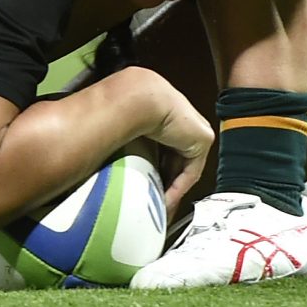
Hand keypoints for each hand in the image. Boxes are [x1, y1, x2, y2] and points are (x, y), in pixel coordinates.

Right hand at [134, 83, 214, 214]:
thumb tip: (104, 160)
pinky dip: (177, 189)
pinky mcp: (203, 139)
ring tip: (156, 207)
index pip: (162, 147)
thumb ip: (126, 143)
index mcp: (164, 113)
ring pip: (183, 167)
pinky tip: (163, 204)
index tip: (142, 187)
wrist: (140, 98)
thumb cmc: (125, 107)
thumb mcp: (127, 130)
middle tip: (150, 201)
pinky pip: (190, 171)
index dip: (152, 168)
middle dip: (162, 181)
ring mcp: (194, 130)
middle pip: (174, 159)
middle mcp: (181, 120)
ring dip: (170, 188)